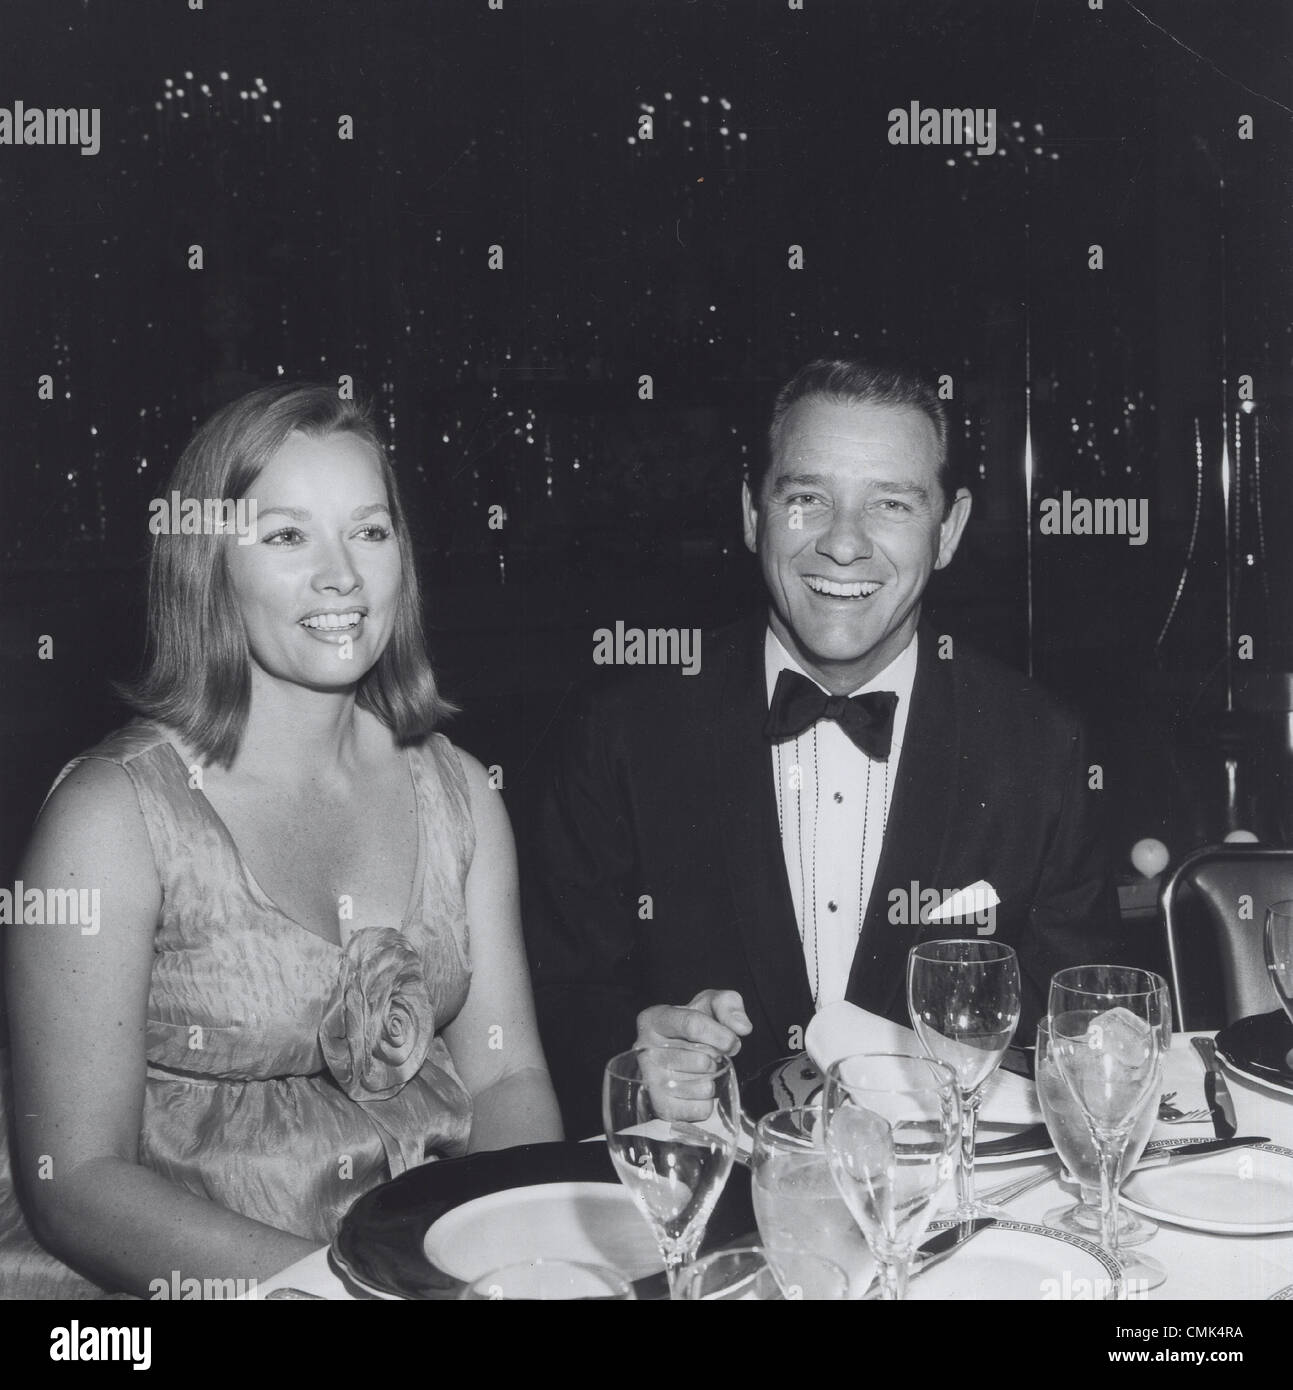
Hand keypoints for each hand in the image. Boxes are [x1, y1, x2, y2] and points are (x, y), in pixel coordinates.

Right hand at [634, 990, 752, 1121]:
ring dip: (713, 1079)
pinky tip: (697, 1089)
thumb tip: (741, 1027)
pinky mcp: (660, 1107)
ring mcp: (650, 1081)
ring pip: (703, 1086)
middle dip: (716, 1059)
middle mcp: (645, 1050)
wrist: (675, 1053)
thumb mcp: (710, 1004)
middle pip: (701, 1060)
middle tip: (711, 1055)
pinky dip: (708, 1101)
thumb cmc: (692, 1027)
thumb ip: (728, 1004)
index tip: (732, 1042)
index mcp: (654, 1019)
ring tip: (702, 1070)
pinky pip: (700, 1109)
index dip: (720, 1035)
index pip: (692, 1025)